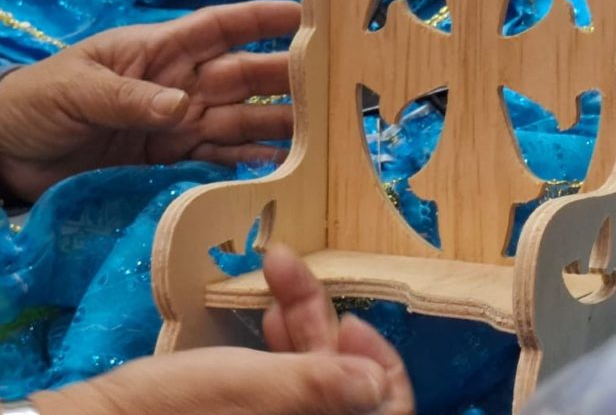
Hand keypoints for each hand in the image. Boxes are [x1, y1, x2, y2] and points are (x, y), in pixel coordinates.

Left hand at [0, 1, 298, 200]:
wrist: (9, 153)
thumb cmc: (39, 100)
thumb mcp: (79, 89)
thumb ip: (130, 98)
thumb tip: (181, 107)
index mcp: (160, 51)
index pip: (220, 28)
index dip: (262, 20)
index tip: (306, 15)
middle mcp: (181, 84)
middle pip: (244, 76)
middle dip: (287, 75)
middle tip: (333, 81)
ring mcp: (181, 122)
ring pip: (241, 119)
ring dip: (279, 123)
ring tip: (319, 131)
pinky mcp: (173, 158)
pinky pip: (219, 159)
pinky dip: (247, 164)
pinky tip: (279, 166)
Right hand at [30, 247, 414, 414]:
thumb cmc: (174, 407)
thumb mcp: (254, 390)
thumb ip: (322, 386)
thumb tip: (379, 384)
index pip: (384, 412)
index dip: (382, 369)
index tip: (354, 324)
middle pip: (345, 382)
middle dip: (324, 323)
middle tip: (294, 273)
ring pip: (313, 372)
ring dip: (302, 320)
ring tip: (278, 272)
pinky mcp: (251, 411)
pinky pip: (286, 377)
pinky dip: (284, 340)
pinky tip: (271, 308)